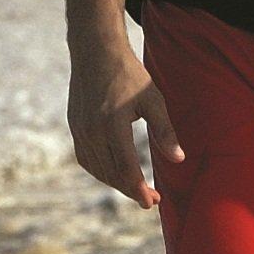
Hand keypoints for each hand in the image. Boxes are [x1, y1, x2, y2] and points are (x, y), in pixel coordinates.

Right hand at [69, 47, 181, 207]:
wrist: (96, 52)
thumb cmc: (129, 74)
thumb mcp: (153, 99)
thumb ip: (165, 131)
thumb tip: (179, 159)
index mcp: (113, 124)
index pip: (126, 168)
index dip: (139, 189)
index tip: (152, 202)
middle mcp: (92, 130)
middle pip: (111, 174)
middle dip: (131, 190)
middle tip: (151, 199)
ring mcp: (80, 130)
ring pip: (97, 169)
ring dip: (116, 183)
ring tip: (135, 188)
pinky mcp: (74, 127)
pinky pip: (86, 159)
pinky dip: (100, 171)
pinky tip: (114, 173)